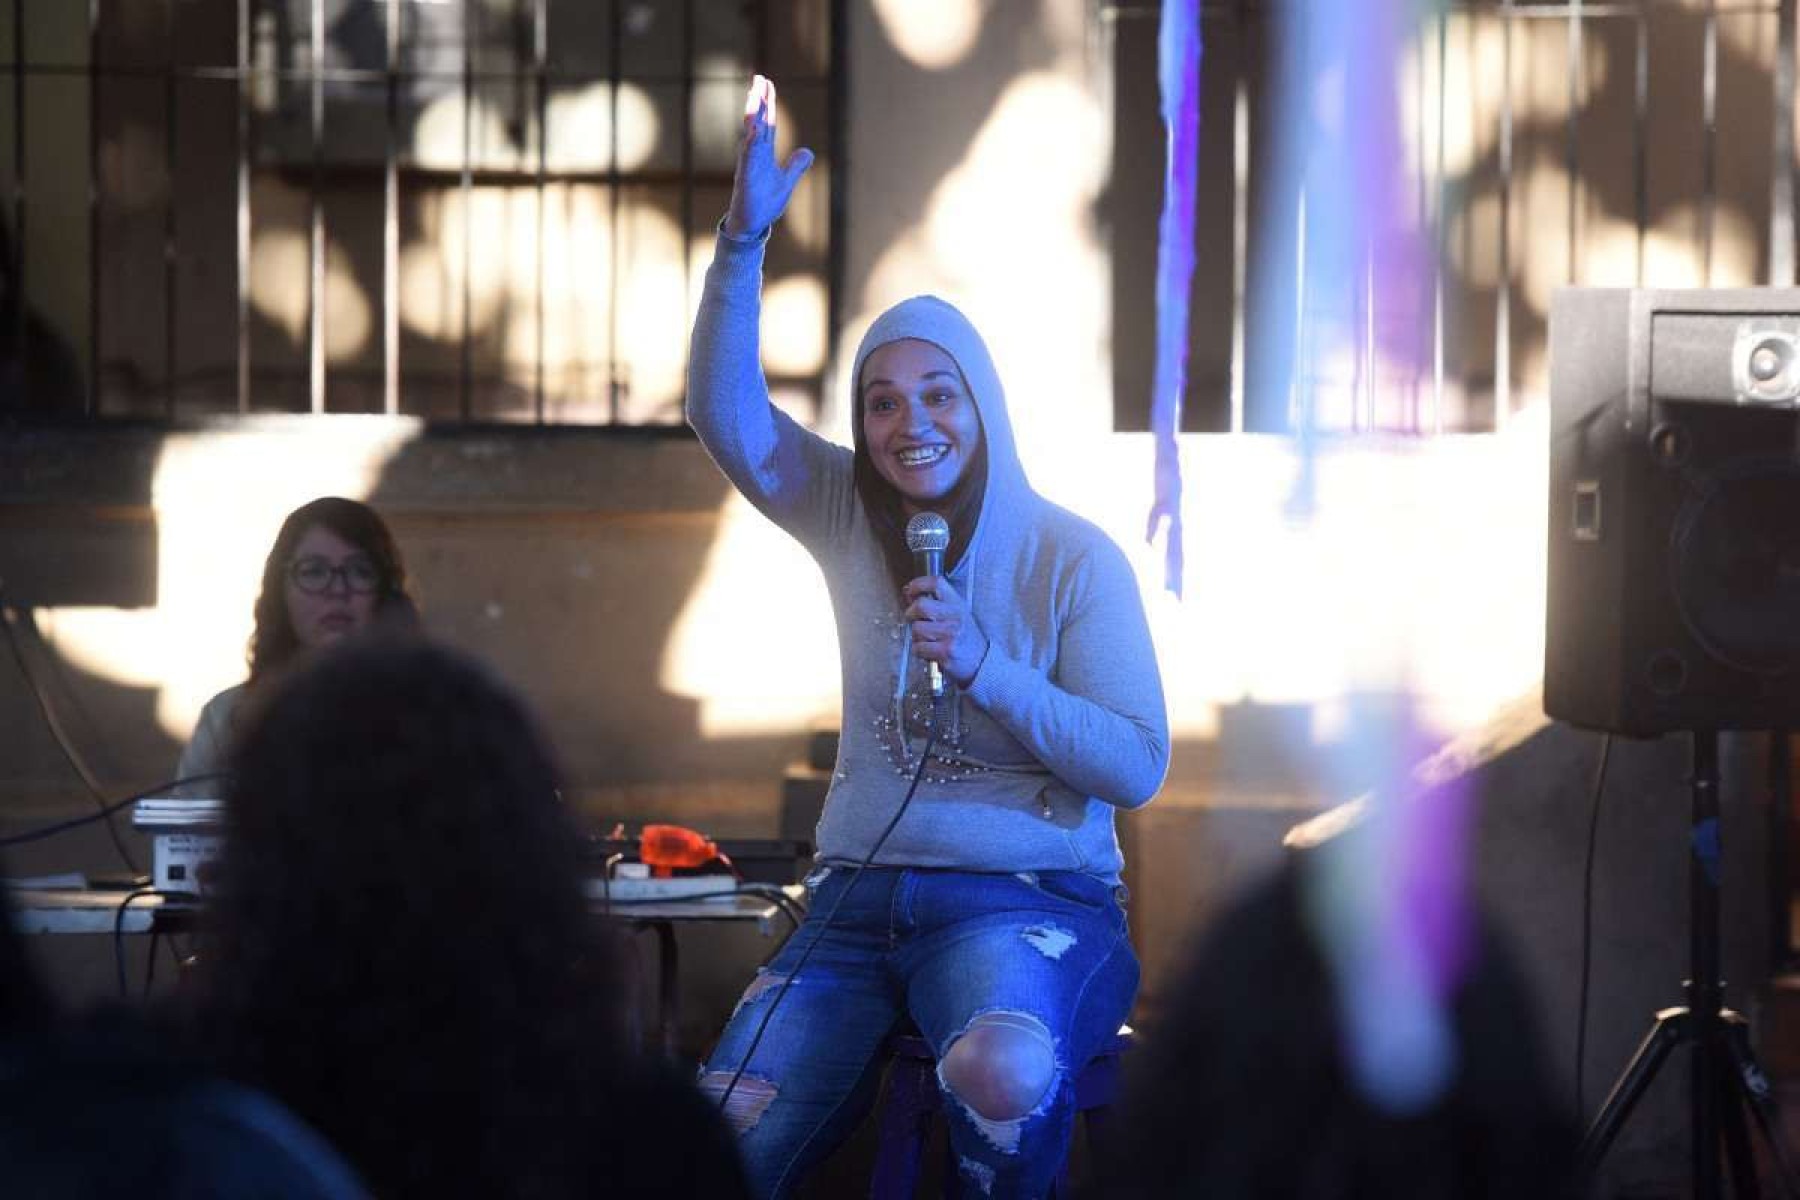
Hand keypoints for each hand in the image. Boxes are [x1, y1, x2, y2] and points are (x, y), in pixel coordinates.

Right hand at [724, 75, 813, 239]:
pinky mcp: (746, 176)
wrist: (753, 225)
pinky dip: (751, 141)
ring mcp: (749, 163)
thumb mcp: (787, 181)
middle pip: (757, 121)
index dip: (767, 103)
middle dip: (758, 100)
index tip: (766, 83)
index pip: (766, 122)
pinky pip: (748, 155)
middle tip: (758, 78)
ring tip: (754, 94)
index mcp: (763, 153)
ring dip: (753, 114)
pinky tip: (754, 127)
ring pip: (751, 133)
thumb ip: (796, 165)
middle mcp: (754, 154)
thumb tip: (807, 151)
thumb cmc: (765, 203)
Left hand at [903, 575, 988, 688]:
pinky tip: (930, 652)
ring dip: (916, 637)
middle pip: (921, 606)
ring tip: (928, 641)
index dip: (918, 584)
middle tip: (916, 621)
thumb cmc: (966, 640)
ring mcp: (950, 634)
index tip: (909, 591)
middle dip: (911, 614)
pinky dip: (919, 651)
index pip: (936, 583)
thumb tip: (909, 595)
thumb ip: (937, 604)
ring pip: (916, 629)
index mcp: (958, 604)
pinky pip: (918, 648)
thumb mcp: (959, 615)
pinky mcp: (945, 651)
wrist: (982, 662)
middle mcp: (955, 616)